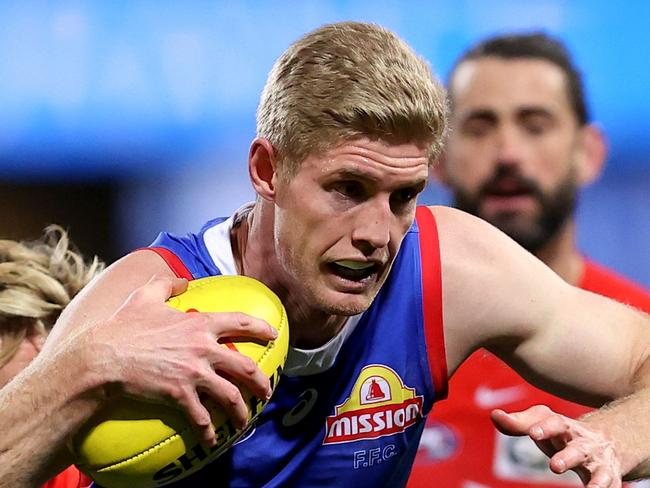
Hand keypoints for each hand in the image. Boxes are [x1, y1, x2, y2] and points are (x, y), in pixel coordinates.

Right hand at [77, 275, 277, 445]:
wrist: (102, 357)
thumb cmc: (123, 325)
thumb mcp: (146, 296)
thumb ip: (168, 284)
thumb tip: (184, 280)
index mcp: (200, 323)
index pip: (240, 322)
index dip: (261, 328)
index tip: (274, 335)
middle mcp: (203, 348)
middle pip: (245, 367)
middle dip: (261, 382)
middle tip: (267, 391)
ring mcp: (193, 373)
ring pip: (230, 396)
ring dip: (242, 411)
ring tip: (245, 421)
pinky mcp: (179, 394)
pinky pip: (202, 417)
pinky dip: (209, 432)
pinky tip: (211, 441)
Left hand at [491, 405, 621, 486]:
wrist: (609, 440)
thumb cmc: (562, 434)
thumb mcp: (542, 426)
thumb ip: (518, 423)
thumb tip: (494, 414)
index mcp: (565, 428)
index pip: (555, 422)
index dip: (544, 427)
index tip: (532, 433)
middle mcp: (584, 443)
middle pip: (577, 449)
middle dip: (567, 457)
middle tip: (554, 466)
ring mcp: (597, 461)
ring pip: (598, 471)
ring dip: (594, 480)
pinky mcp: (609, 477)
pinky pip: (610, 486)